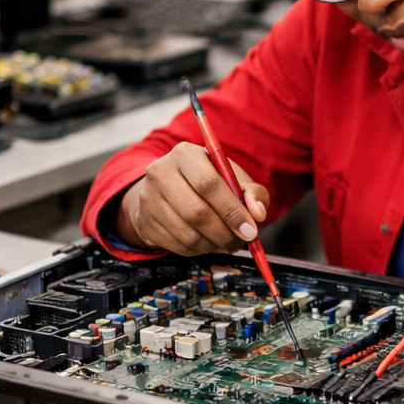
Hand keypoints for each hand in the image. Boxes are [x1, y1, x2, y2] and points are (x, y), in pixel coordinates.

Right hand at [115, 142, 269, 254]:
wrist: (166, 189)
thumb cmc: (206, 182)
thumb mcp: (232, 179)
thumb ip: (252, 193)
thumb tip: (258, 212)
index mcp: (185, 154)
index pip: (209, 184)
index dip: (232, 211)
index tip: (250, 230)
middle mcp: (161, 172)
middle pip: (196, 212)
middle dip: (224, 233)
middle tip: (240, 243)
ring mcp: (148, 198)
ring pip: (186, 233)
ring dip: (212, 244)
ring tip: (225, 242)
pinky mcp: (144, 221)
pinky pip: (176, 245)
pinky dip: (198, 250)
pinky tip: (207, 243)